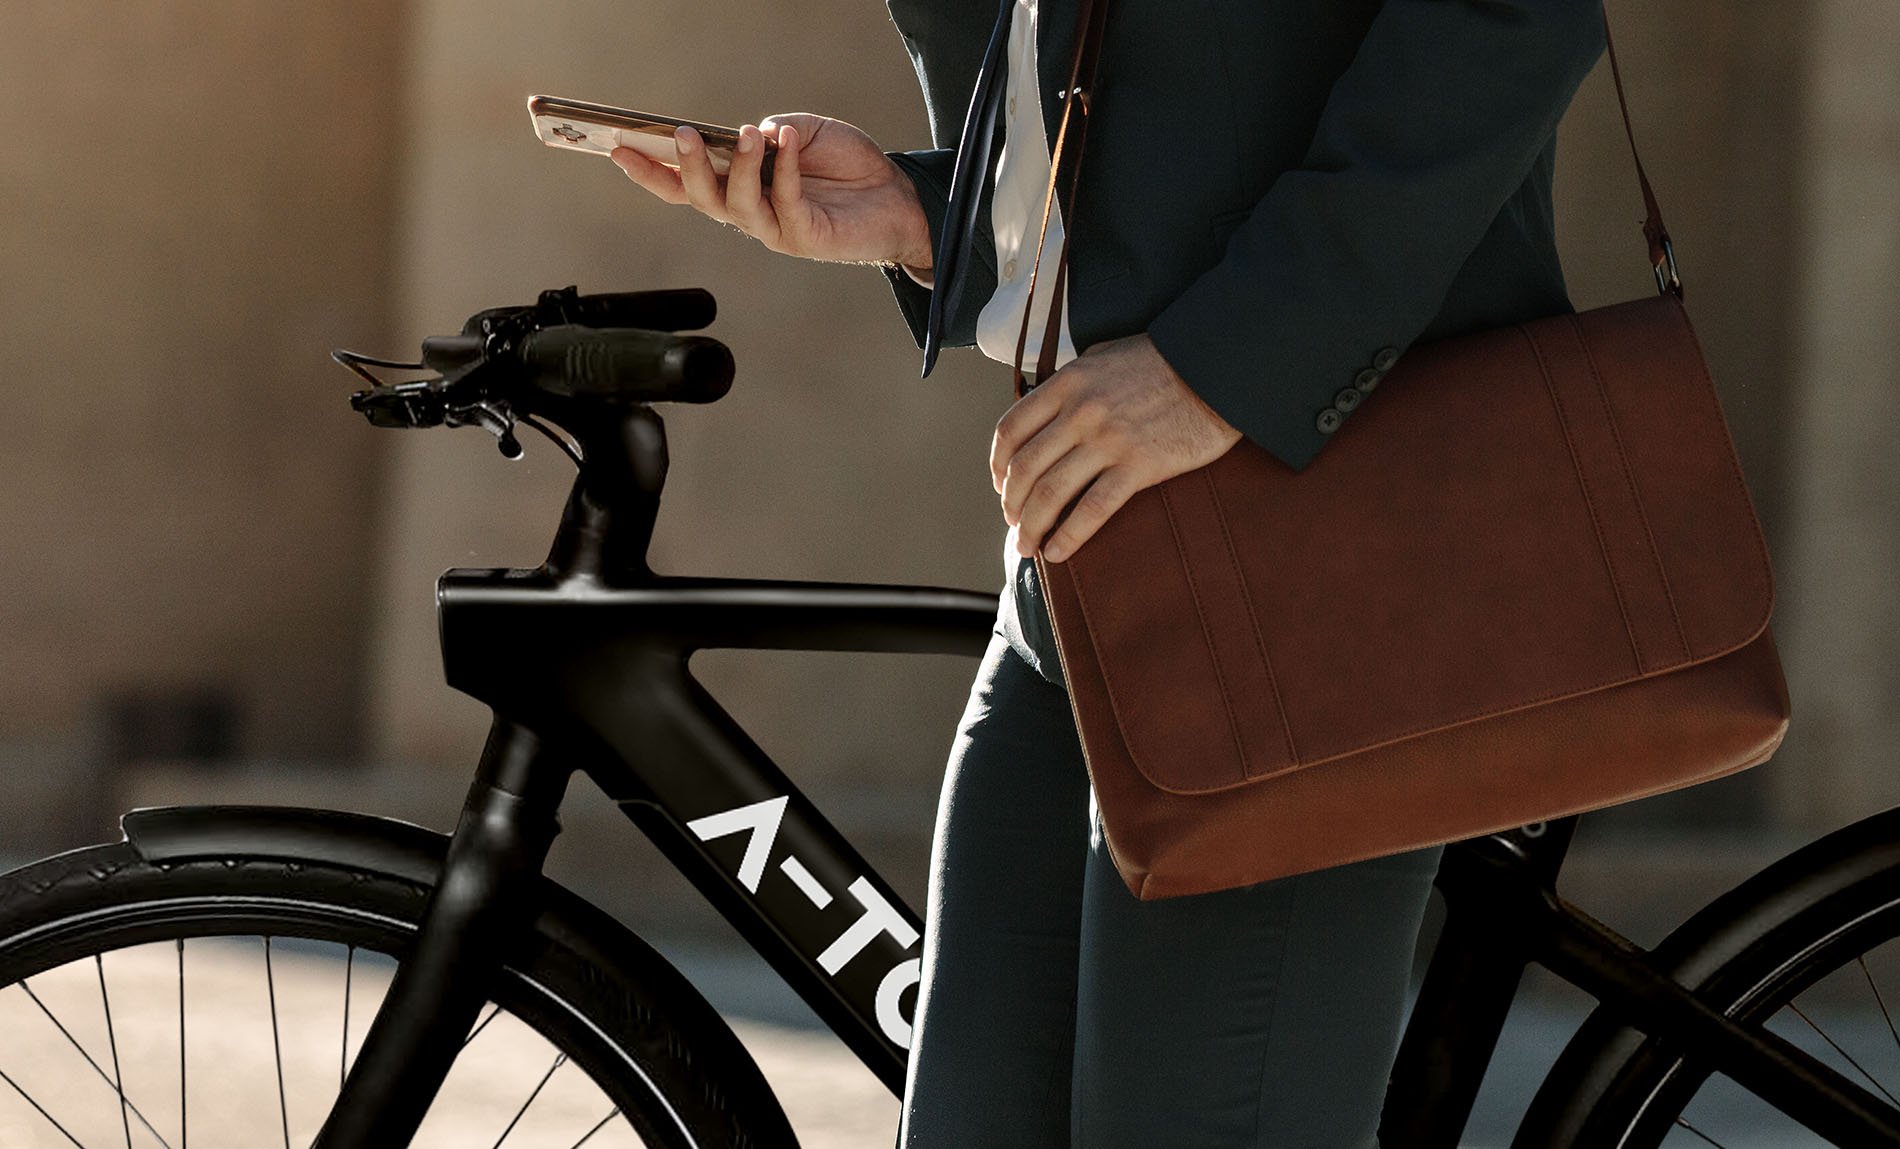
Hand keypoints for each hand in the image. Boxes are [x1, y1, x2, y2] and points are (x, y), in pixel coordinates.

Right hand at [611, 113, 932, 269]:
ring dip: (736, 166)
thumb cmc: (848, 167)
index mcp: (740, 189)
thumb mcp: (806, 132)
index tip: (616, 147)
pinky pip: (784, 199)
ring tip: (744, 132)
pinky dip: (784, 166)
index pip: (685, 184)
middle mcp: (750, 214)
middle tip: (680, 134)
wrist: (899, 197)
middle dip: (685, 167)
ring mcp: (776, 230)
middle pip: (701, 198)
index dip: (650, 170)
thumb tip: (752, 133)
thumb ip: (775, 130)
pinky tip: (786, 139)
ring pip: (737, 205)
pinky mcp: (805, 237)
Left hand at [991, 333, 1242, 562]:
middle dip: (1011, 504)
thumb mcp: (1106, 355)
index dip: (998, 464)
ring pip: (1051, 492)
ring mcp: (1109, 440)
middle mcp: (1081, 412)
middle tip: (1013, 524)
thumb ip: (1073, 380)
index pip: (1012, 430)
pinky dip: (1069, 536)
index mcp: (1068, 383)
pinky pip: (1093, 509)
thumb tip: (1047, 404)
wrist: (1217, 368)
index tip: (1001, 485)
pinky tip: (1058, 553)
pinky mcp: (1140, 465)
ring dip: (1031, 526)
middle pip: (1025, 468)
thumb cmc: (1163, 361)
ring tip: (1027, 546)